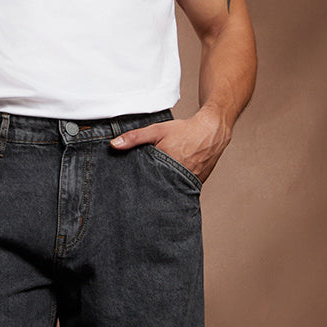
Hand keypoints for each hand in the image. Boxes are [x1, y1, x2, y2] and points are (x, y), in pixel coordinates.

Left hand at [110, 106, 231, 183]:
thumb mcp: (157, 130)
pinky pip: (181, 190)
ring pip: (170, 191)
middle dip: (148, 190)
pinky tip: (167, 185)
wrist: (212, 132)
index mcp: (167, 166)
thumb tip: (114, 145)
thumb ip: (134, 138)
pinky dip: (174, 188)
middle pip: (157, 189)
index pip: (146, 182)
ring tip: (151, 191)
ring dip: (161, 190)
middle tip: (136, 196)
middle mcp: (179, 178)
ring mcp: (189, 183)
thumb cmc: (185, 131)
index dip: (137, 186)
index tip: (127, 191)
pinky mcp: (196, 185)